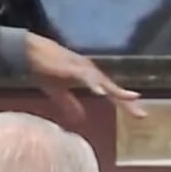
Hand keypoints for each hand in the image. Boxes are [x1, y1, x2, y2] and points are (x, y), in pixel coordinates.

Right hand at [25, 33, 145, 121]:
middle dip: (126, 100)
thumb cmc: (43, 68)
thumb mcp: (57, 91)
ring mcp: (81, 67)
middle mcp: (89, 70)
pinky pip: (84, 76)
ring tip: (130, 99)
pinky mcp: (70, 66)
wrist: (28, 52)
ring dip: (115, 91)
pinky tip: (100, 92)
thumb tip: (80, 120)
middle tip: (142, 115)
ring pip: (102, 81)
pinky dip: (93, 83)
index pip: (110, 92)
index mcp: (88, 77)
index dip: (124, 103)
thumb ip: (69, 104)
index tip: (140, 115)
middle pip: (112, 87)